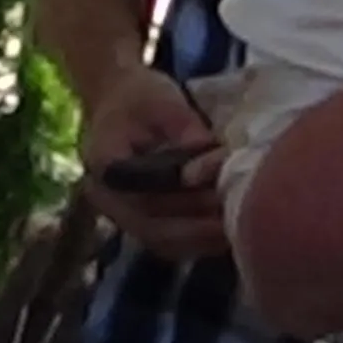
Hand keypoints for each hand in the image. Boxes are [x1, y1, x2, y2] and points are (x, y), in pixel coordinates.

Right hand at [76, 64, 226, 262]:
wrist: (118, 100)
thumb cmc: (140, 98)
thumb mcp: (162, 101)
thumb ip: (184, 127)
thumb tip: (209, 153)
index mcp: (104, 162)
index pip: (142, 193)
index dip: (181, 198)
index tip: (217, 190)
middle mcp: (105, 195)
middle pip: (150, 227)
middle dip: (197, 226)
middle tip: (238, 217)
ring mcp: (119, 213)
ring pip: (161, 242)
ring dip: (201, 239)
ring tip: (238, 228)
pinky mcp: (137, 221)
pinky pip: (167, 244)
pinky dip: (198, 242)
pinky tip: (226, 233)